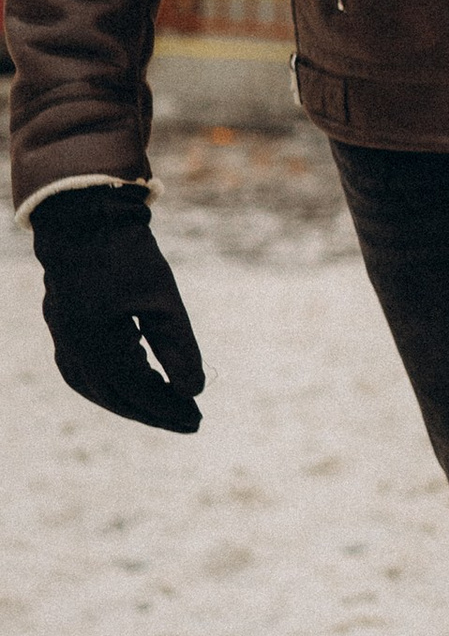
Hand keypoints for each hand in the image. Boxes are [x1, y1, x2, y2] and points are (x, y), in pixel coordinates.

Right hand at [31, 187, 203, 432]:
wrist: (82, 215)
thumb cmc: (125, 254)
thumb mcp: (163, 300)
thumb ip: (178, 348)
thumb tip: (194, 392)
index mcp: (96, 346)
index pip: (139, 392)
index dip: (169, 410)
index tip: (198, 419)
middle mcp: (73, 348)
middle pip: (116, 396)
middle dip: (154, 412)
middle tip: (189, 421)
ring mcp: (63, 337)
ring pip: (96, 388)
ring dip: (131, 401)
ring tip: (164, 406)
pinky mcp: (62, 325)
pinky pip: (83, 370)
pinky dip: (110, 382)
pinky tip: (134, 379)